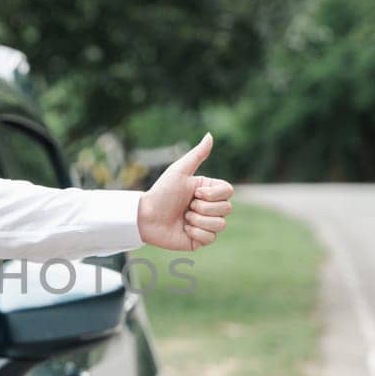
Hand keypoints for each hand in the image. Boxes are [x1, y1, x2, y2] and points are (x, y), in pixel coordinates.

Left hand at [137, 133, 233, 250]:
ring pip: (220, 224)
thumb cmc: (161, 192)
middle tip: (186, 206)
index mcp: (208, 191)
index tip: (194, 192)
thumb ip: (197, 155)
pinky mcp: (200, 240)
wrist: (146, 216)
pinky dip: (196, 233)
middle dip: (203, 207)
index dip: (212, 194)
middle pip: (226, 209)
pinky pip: (210, 238)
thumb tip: (210, 135)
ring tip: (184, 217)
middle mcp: (210, 207)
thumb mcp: (179, 171)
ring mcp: (206, 224)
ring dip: (198, 220)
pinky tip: (184, 229)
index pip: (228, 192)